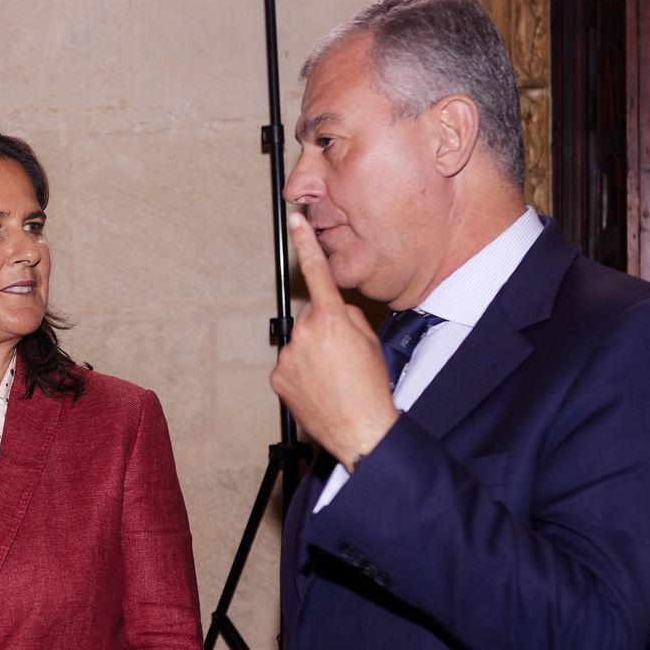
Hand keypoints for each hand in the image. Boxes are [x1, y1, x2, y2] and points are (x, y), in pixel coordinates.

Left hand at [270, 212, 400, 470]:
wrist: (359, 429)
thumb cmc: (371, 388)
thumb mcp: (370, 342)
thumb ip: (350, 317)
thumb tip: (335, 312)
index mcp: (332, 319)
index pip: (318, 273)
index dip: (307, 244)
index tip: (295, 220)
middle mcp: (306, 334)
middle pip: (312, 317)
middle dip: (324, 328)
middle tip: (344, 356)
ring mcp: (289, 357)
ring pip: (300, 343)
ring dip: (313, 353)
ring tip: (333, 377)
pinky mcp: (278, 377)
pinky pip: (290, 365)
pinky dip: (302, 372)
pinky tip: (319, 386)